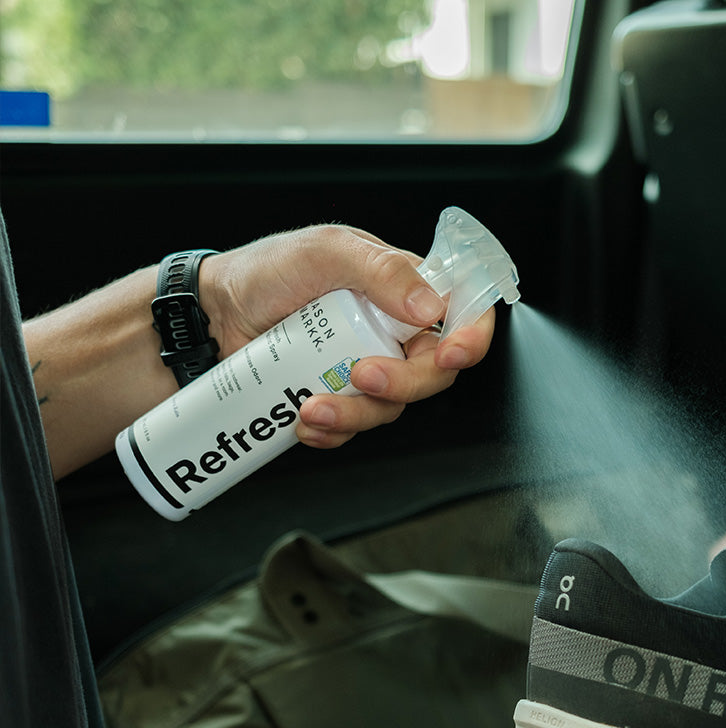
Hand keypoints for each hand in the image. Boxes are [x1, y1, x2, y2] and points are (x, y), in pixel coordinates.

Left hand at [198, 223, 494, 449]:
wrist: (212, 317)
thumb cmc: (265, 273)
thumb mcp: (325, 253)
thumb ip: (382, 270)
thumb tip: (431, 307)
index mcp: (403, 289)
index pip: (462, 314)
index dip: (470, 339)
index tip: (450, 356)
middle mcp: (393, 332)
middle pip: (433, 373)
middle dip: (401, 384)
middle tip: (361, 375)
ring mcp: (368, 367)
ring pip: (392, 407)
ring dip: (356, 414)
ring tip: (311, 405)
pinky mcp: (341, 399)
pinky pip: (355, 429)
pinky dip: (332, 432)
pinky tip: (303, 420)